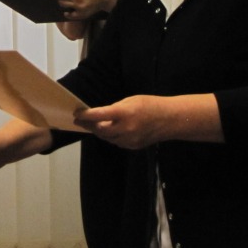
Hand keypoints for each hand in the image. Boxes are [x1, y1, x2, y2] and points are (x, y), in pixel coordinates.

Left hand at [75, 93, 221, 148]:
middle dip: (88, 125)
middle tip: (79, 121)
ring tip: (91, 125)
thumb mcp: (130, 101)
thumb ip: (114, 109)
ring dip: (98, 131)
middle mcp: (125, 128)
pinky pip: (116, 142)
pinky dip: (110, 136)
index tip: (77, 114)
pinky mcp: (133, 146)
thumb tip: (100, 115)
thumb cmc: (150, 105)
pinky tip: (108, 130)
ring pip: (106, 138)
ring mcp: (129, 139)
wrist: (170, 120)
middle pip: (99, 130)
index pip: (98, 116)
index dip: (85, 115)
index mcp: (124, 113)